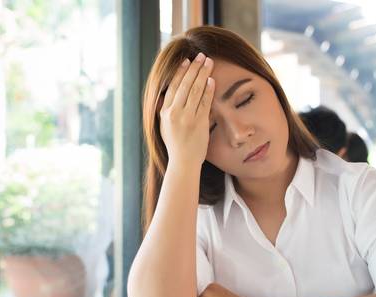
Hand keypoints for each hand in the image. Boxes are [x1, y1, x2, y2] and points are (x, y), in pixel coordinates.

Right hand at [159, 52, 214, 168]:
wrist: (183, 162)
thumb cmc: (175, 144)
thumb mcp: (164, 126)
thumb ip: (165, 110)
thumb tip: (164, 95)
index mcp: (164, 112)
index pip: (172, 86)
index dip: (180, 72)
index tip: (187, 61)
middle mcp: (174, 113)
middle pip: (185, 85)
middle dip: (194, 68)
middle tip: (201, 56)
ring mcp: (187, 118)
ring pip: (195, 90)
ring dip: (203, 74)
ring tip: (209, 62)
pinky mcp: (199, 123)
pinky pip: (204, 102)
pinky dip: (208, 90)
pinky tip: (212, 80)